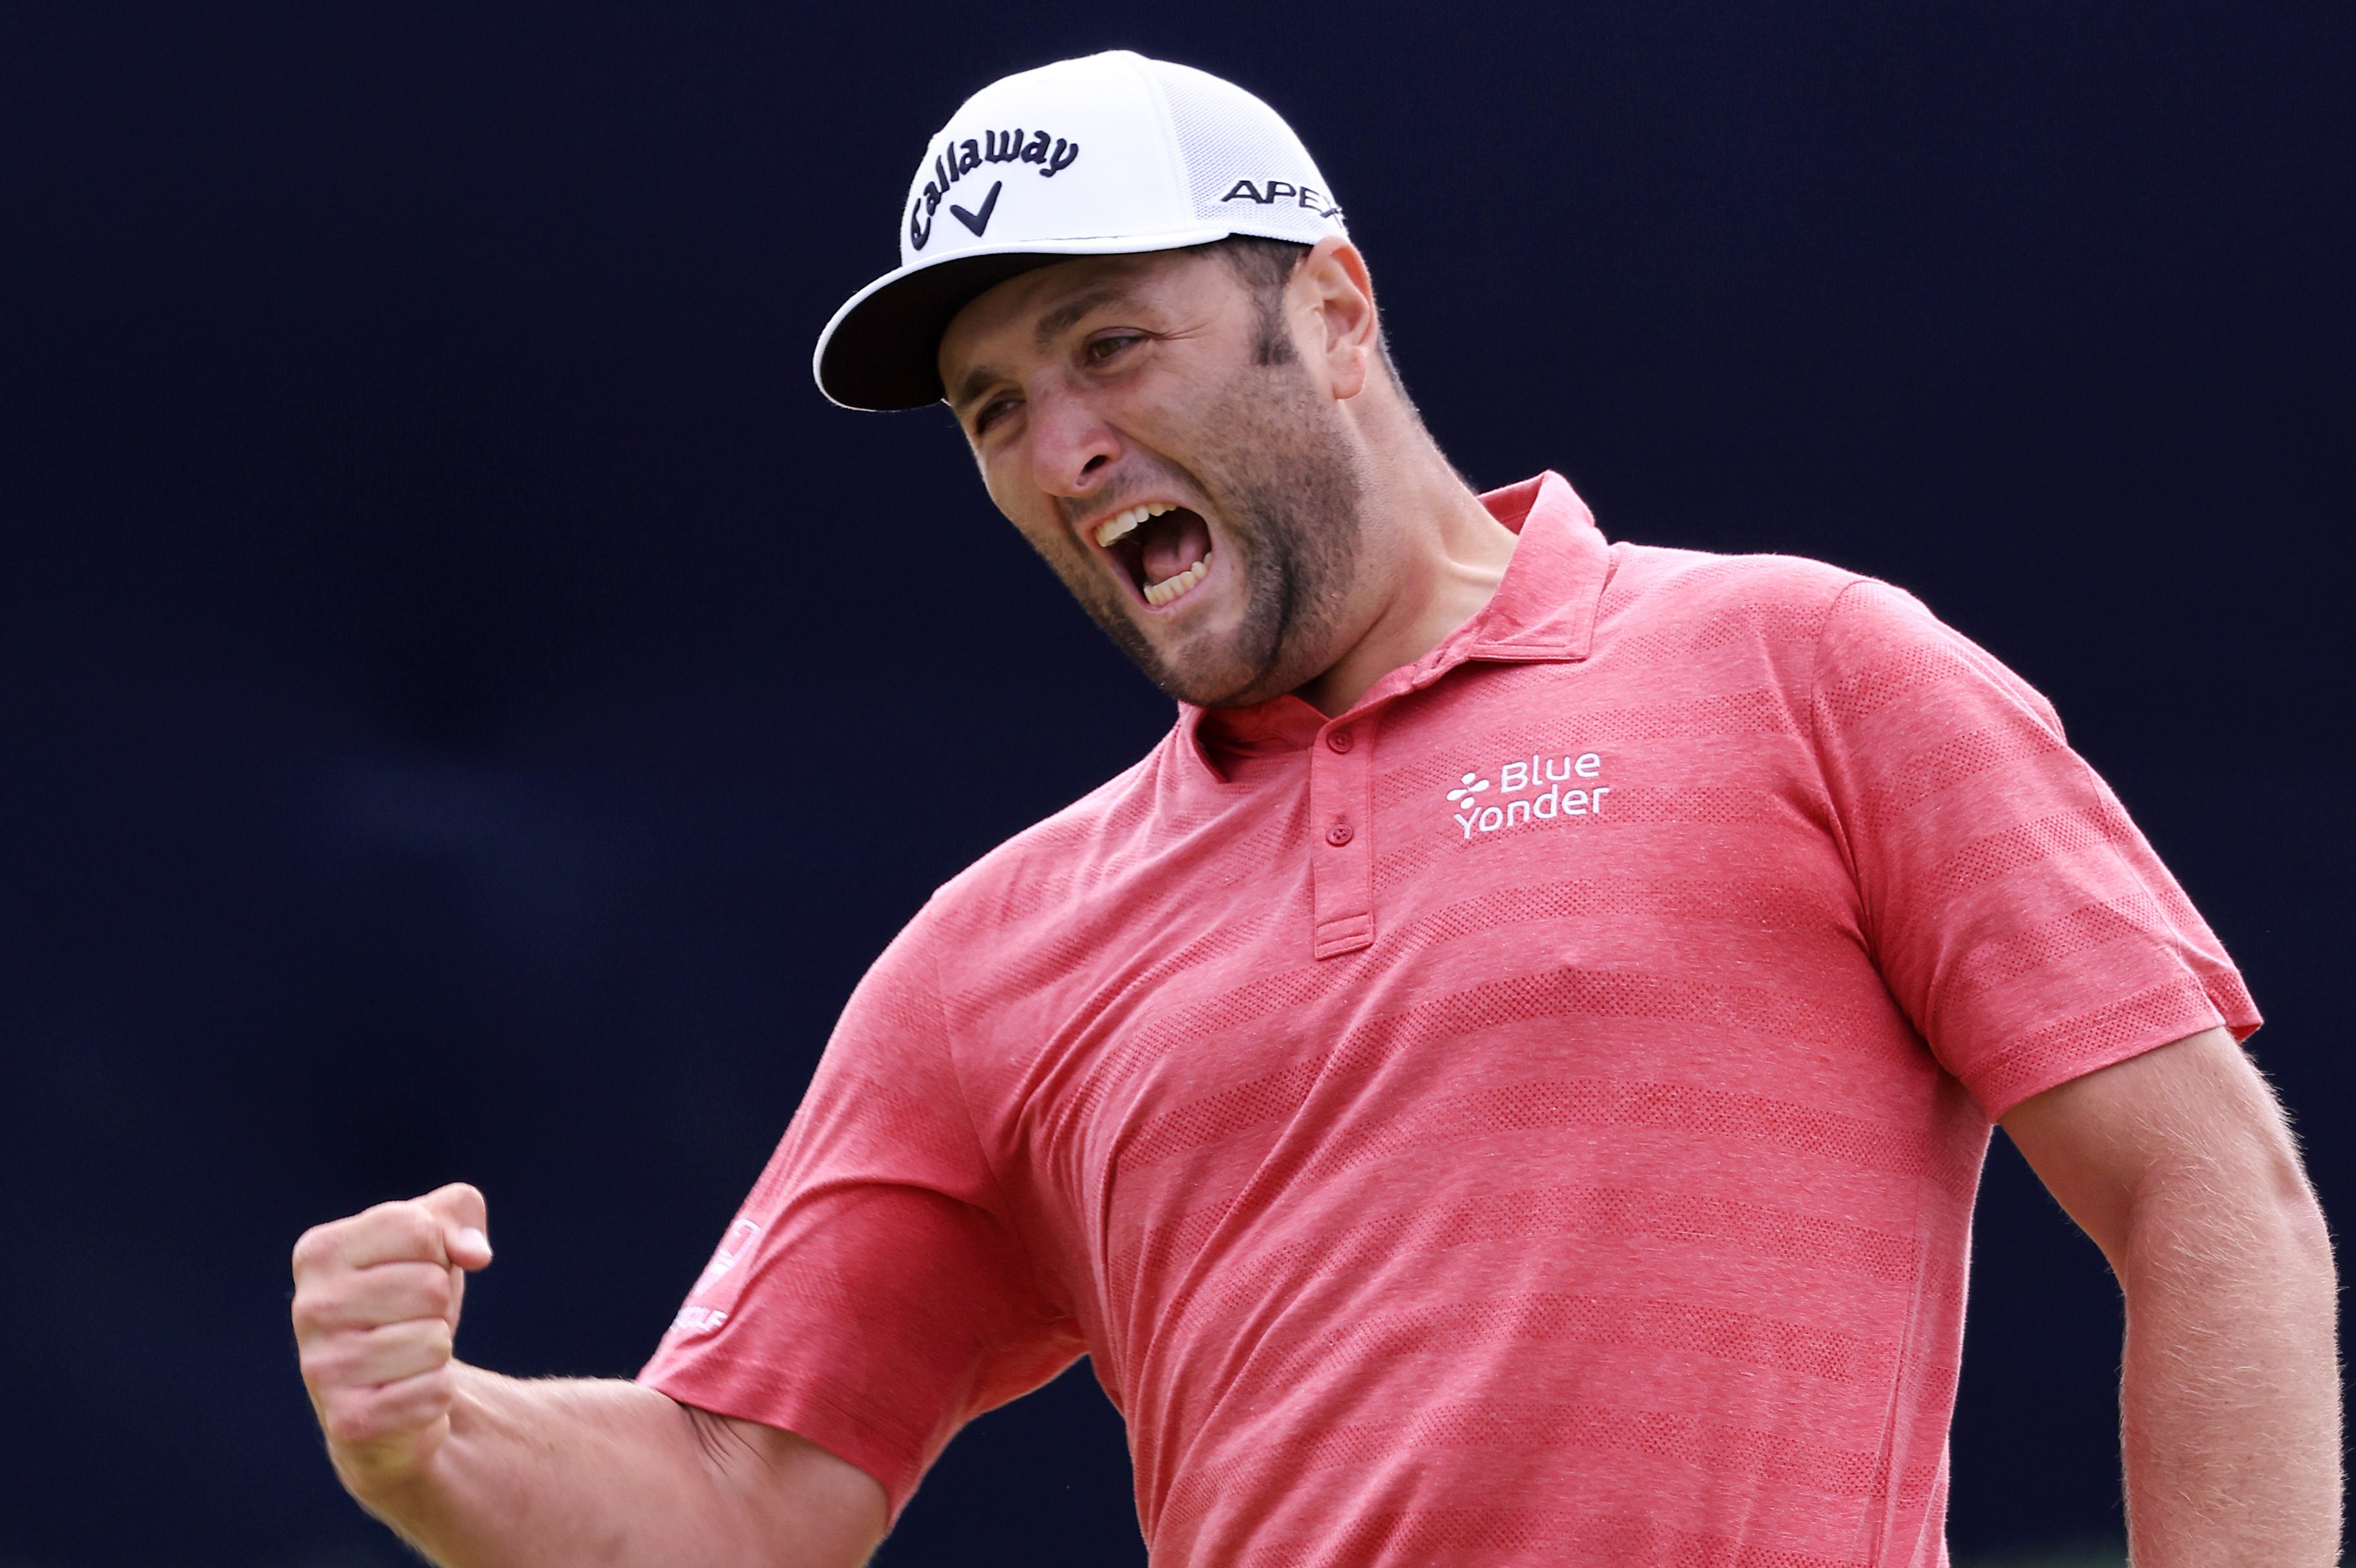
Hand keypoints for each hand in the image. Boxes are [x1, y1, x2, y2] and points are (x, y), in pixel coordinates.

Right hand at [292, 1183, 494, 1495]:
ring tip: (406, 1359)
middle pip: (431, 1286)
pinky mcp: (348, 1420)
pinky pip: (435, 1390)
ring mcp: (322, 1368)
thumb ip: (459, 1212)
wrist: (389, 1395)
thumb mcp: (434, 1238)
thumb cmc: (410, 1301)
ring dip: (437, 1351)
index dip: (437, 1251)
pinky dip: (437, 1393)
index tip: (412, 1272)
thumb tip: (475, 1254)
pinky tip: (405, 1395)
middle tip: (410, 1322)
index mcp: (319, 1252)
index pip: (418, 1229)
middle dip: (439, 1305)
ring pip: (435, 1341)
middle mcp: (309, 1308)